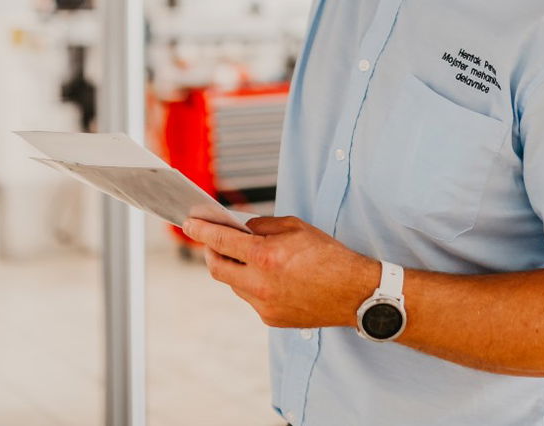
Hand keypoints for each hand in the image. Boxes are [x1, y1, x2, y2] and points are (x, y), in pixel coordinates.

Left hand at [184, 216, 377, 329]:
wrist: (354, 293)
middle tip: (212, 241)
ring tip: (247, 257)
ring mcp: (264, 305)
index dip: (202, 230)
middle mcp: (260, 284)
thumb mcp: (297, 228)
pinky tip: (268, 277)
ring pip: (233, 285)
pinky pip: (250, 298)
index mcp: (267, 256)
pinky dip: (252, 284)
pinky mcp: (270, 319)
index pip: (221, 241)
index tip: (189, 223)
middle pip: (217, 268)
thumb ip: (263, 226)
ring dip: (234, 269)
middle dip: (210, 252)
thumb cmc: (329, 256)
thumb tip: (240, 228)